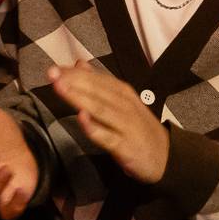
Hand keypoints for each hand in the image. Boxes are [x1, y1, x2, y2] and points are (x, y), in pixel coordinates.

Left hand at [49, 60, 168, 183]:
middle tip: (52, 74)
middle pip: (97, 91)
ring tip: (61, 89)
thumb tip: (79, 63)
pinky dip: (96, 128)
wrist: (166, 156)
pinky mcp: (126, 146)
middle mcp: (124, 106)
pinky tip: (82, 120)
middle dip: (73, 81)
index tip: (54, 69)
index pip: (96, 78)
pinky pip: (108, 137)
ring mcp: (126, 125)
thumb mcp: (121, 100)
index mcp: (122, 92)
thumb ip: (98, 82)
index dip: (73, 73)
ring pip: (100, 109)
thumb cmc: (138, 126)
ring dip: (80, 98)